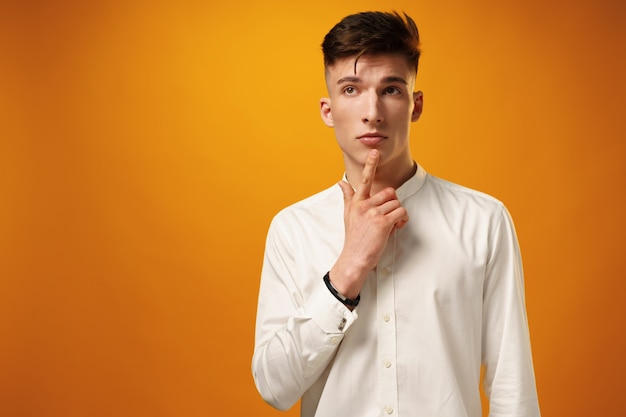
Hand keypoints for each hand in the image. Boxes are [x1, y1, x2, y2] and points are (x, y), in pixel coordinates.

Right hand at [329, 150, 408, 298]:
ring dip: (398, 214)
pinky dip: (402, 220)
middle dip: (392, 204)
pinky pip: (400, 212)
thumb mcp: (348, 215)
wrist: (354, 258)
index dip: (370, 165)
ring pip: (396, 203)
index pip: (364, 180)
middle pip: (389, 192)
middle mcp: (364, 205)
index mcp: (356, 202)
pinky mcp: (382, 222)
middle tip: (387, 216)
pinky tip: (395, 228)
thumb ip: (347, 196)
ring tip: (390, 225)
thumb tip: (340, 182)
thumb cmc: (353, 238)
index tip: (374, 152)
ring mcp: (373, 213)